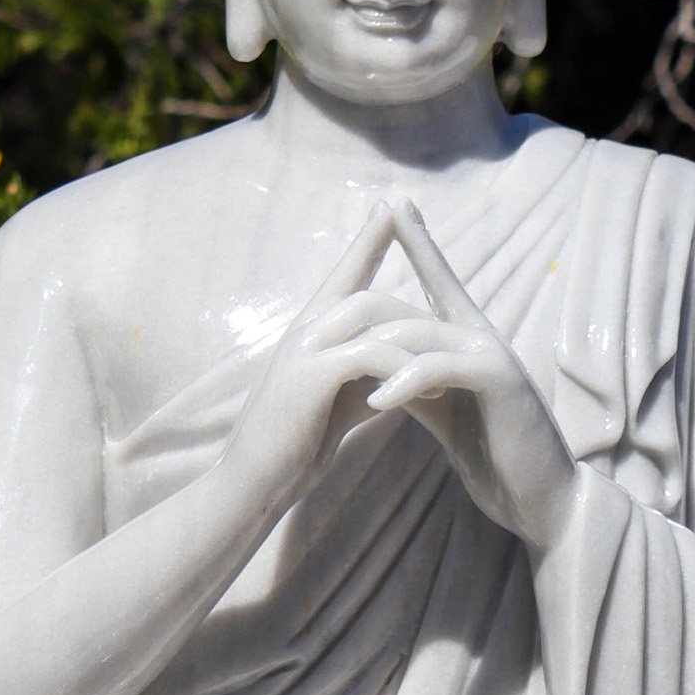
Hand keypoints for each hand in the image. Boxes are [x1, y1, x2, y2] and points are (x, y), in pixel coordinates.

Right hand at [222, 204, 426, 510]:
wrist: (251, 485)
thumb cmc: (291, 451)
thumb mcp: (334, 407)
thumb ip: (362, 381)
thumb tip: (398, 372)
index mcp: (307, 336)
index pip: (341, 276)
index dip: (365, 243)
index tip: (390, 210)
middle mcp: (302, 332)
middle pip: (358, 285)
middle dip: (395, 271)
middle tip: (431, 280)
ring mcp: (304, 350)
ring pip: (370, 316)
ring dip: (414, 342)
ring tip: (444, 373)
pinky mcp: (310, 376)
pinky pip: (370, 355)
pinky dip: (402, 372)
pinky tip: (425, 393)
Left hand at [366, 200, 579, 552]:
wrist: (542, 498)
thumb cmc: (497, 458)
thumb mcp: (447, 414)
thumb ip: (418, 383)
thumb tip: (379, 367)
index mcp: (469, 343)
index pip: (438, 283)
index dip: (419, 243)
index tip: (394, 205)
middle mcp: (483, 337)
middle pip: (418, 301)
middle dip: (378, 293)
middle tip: (339, 290)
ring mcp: (493, 354)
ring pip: (421, 332)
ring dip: (375, 352)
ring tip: (339, 369)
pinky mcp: (499, 380)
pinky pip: (439, 366)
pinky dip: (404, 382)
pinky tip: (377, 400)